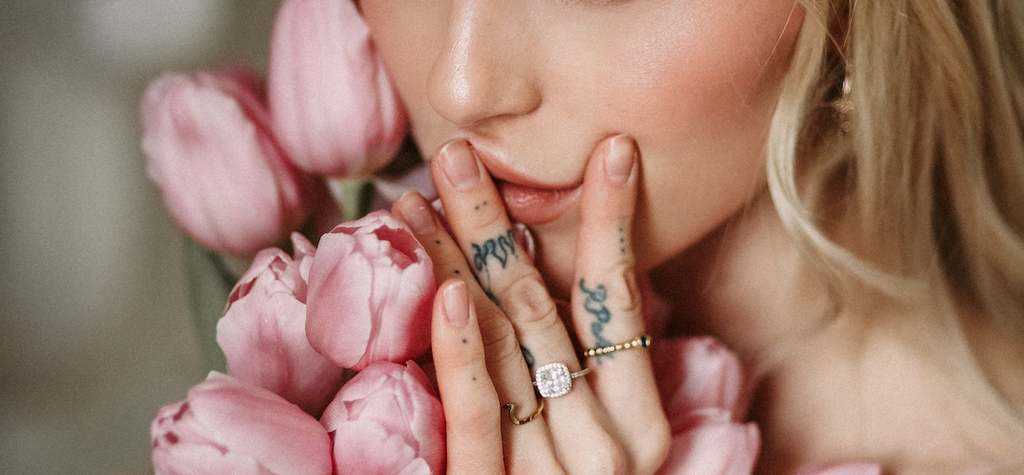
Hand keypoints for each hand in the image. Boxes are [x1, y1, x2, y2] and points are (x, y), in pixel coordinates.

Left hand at [393, 135, 669, 473]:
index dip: (613, 221)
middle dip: (496, 223)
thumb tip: (534, 284)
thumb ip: (577, 378)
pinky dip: (463, 348)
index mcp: (639, 426)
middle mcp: (606, 446)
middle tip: (457, 157)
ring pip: (505, 343)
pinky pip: (479, 411)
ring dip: (457, 262)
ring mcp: (553, 473)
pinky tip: (448, 290)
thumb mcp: (589, 442)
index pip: (619, 302)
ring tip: (416, 204)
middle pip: (545, 308)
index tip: (611, 151)